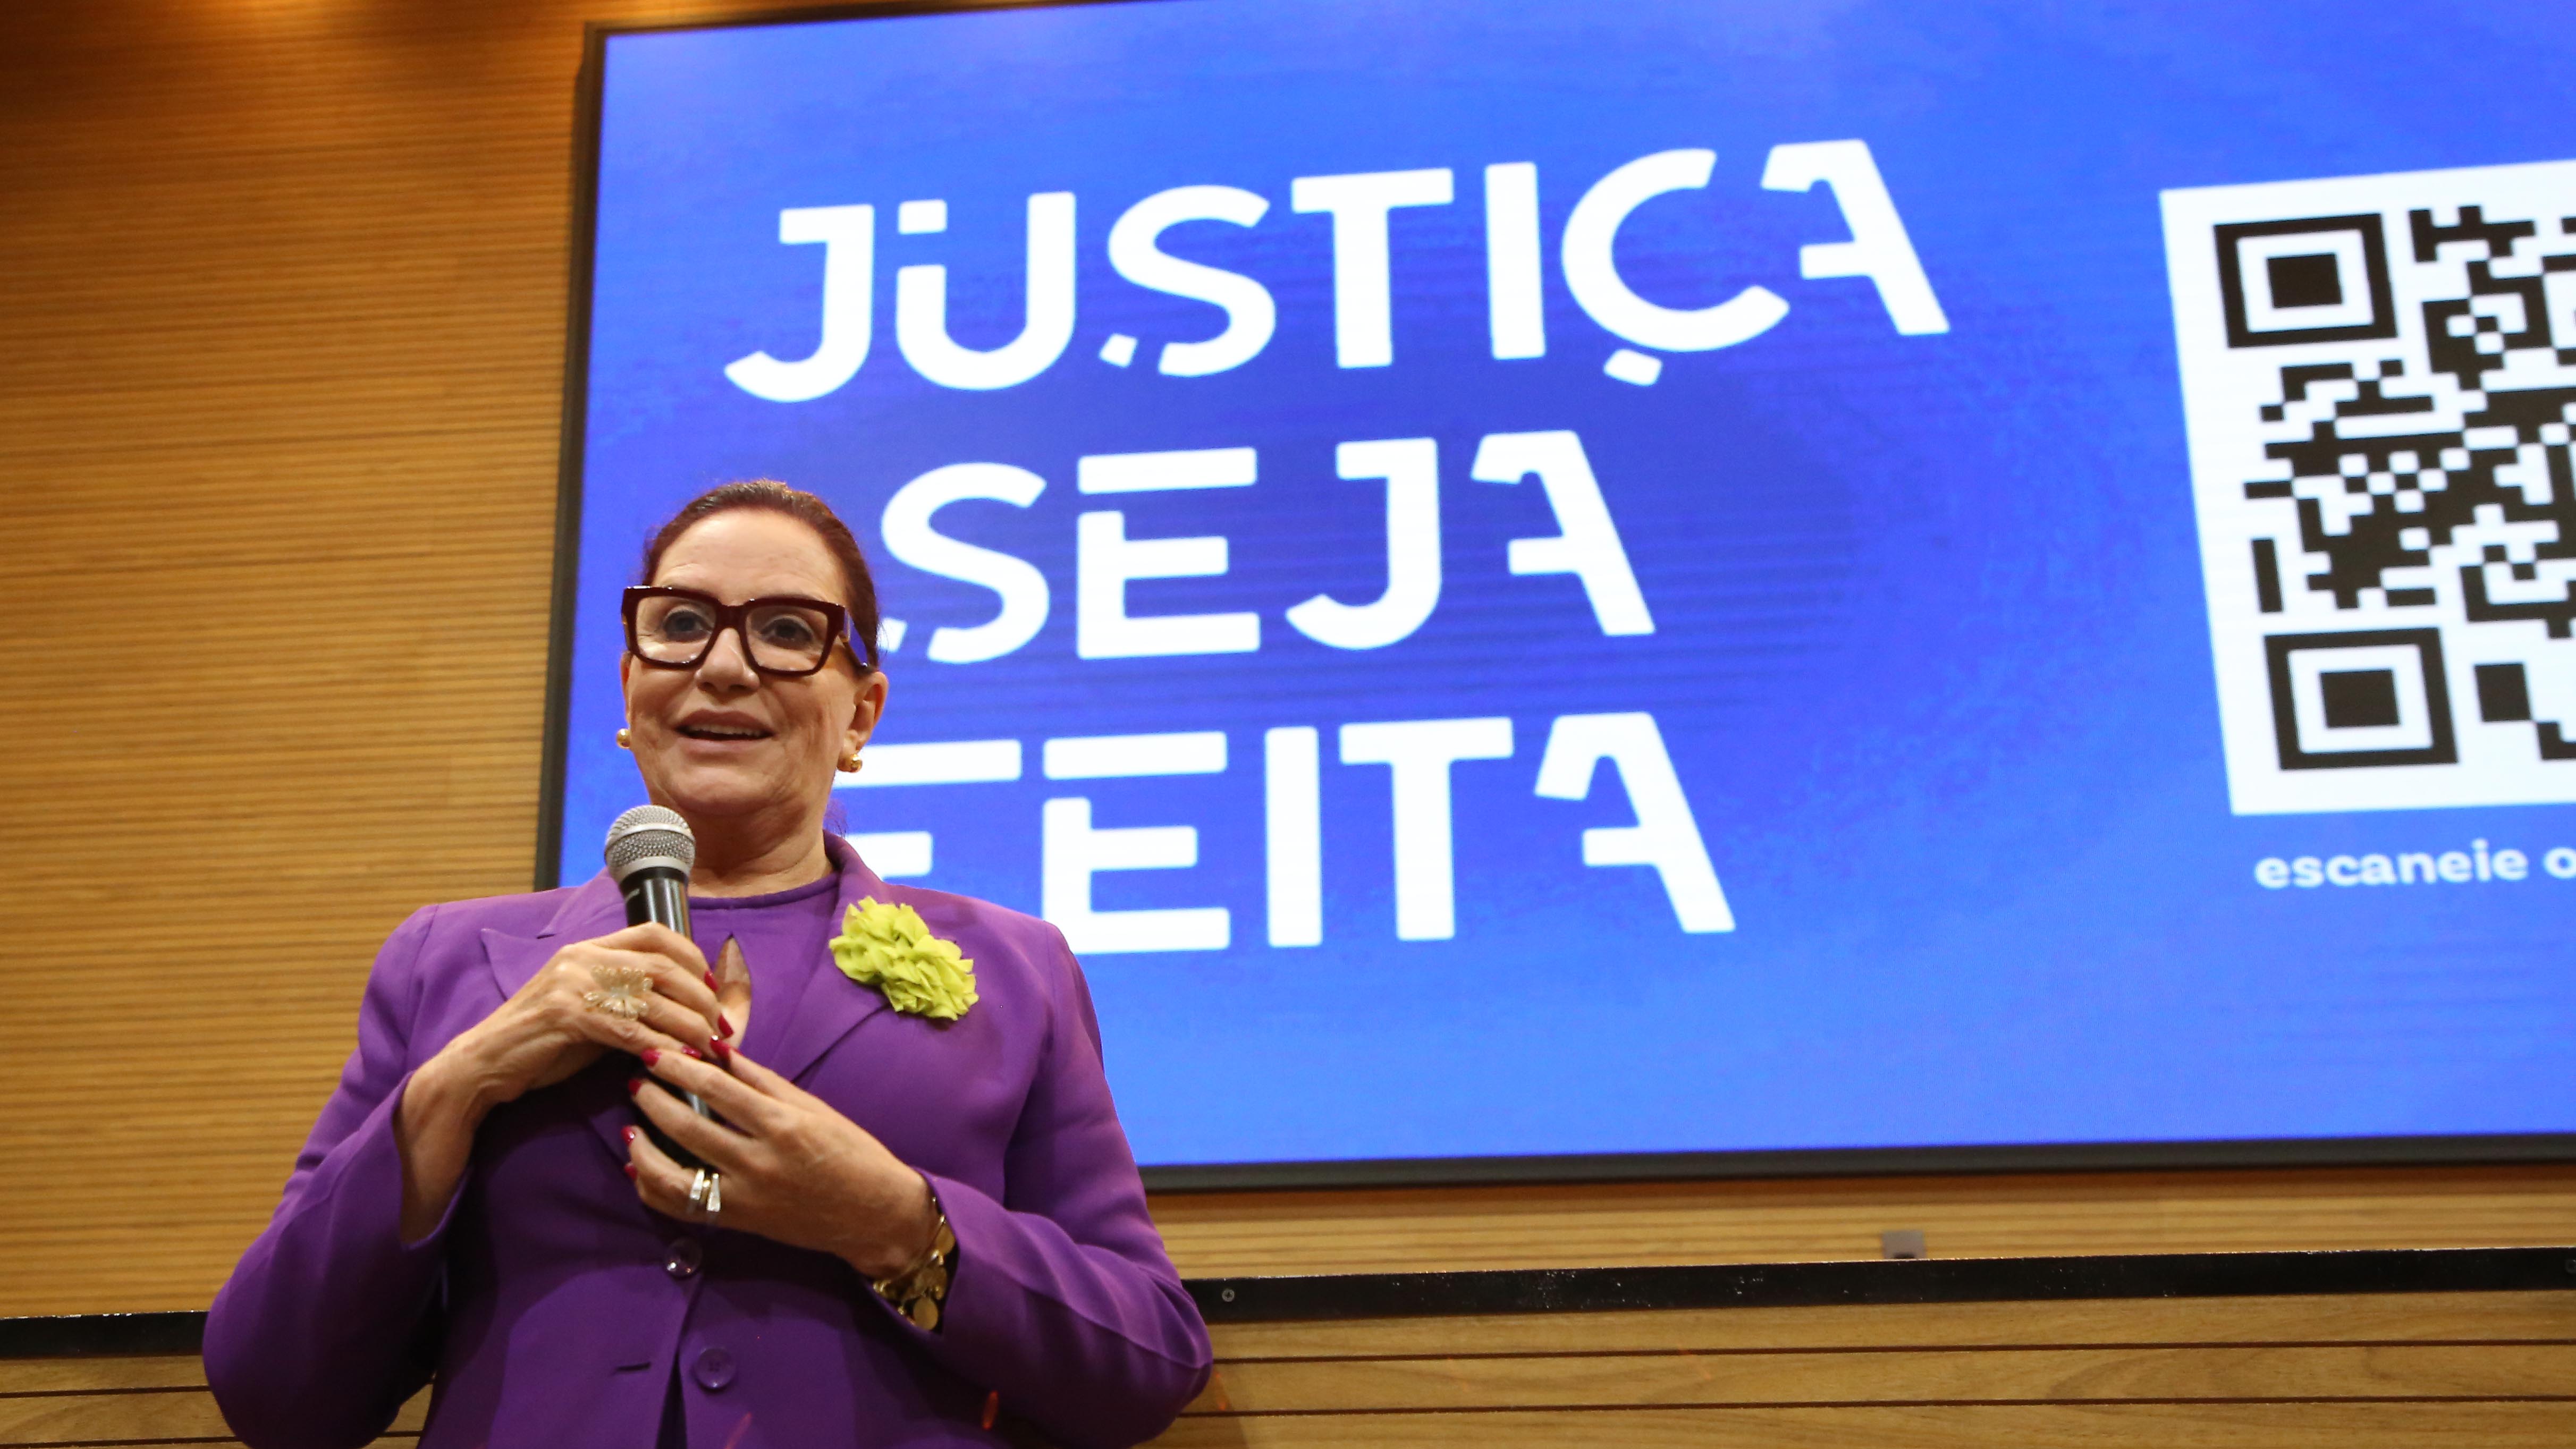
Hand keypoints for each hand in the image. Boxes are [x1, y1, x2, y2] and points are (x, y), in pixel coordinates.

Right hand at [427, 923, 726, 1116]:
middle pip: (663, 966)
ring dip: (690, 1027)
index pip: (656, 934)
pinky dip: (662, 1047)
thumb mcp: (590, 1008)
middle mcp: (583, 957)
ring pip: (653, 1000)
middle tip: (721, 1027)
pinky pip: (630, 1031)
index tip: (712, 987)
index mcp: (589, 948)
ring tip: (711, 1049)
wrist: (483, 1063)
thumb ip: (629, 1000)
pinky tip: (679, 1062)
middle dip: (702, 998)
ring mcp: (572, 984)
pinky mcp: (566, 1015)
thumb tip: (685, 1007)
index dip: (693, 958)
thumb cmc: (543, 1041)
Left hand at [625, 1044, 938, 1280]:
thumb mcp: (813, 1108)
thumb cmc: (852, 1152)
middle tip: (637, 1080)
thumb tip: (718, 1051)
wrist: (874, 1215)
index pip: (716, 1088)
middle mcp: (758, 1163)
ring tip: (632, 1125)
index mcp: (782, 1125)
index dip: (680, 1067)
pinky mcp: (738, 1222)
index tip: (656, 1053)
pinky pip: (681, 1208)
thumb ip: (763, 1081)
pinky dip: (654, 1188)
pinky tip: (640, 1167)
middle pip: (687, 1127)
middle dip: (654, 1100)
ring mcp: (744, 1197)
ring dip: (644, 1147)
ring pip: (673, 1175)